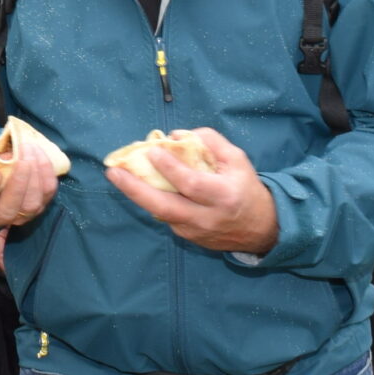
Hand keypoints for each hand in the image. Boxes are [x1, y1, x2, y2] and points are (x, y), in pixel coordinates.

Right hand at [0, 131, 61, 231]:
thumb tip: (5, 156)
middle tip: (22, 162)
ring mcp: (18, 215)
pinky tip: (38, 154)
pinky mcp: (38, 206)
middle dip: (18, 185)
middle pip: (8, 210)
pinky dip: (46, 171)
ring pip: (32, 204)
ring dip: (35, 175)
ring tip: (30, 150)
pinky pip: (48, 192)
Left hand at [105, 128, 280, 254]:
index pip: (191, 184)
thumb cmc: (245, 187)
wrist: (260, 229)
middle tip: (113, 172)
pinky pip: (165, 216)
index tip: (152, 150)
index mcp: (223, 196)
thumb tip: (176, 136)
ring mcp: (195, 231)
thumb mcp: (237, 159)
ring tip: (117, 175)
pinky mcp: (187, 238)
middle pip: (165, 207)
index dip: (170, 168)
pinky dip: (151, 200)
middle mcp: (207, 218)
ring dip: (137, 194)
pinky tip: (138, 185)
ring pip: (160, 213)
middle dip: (135, 189)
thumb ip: (209, 142)